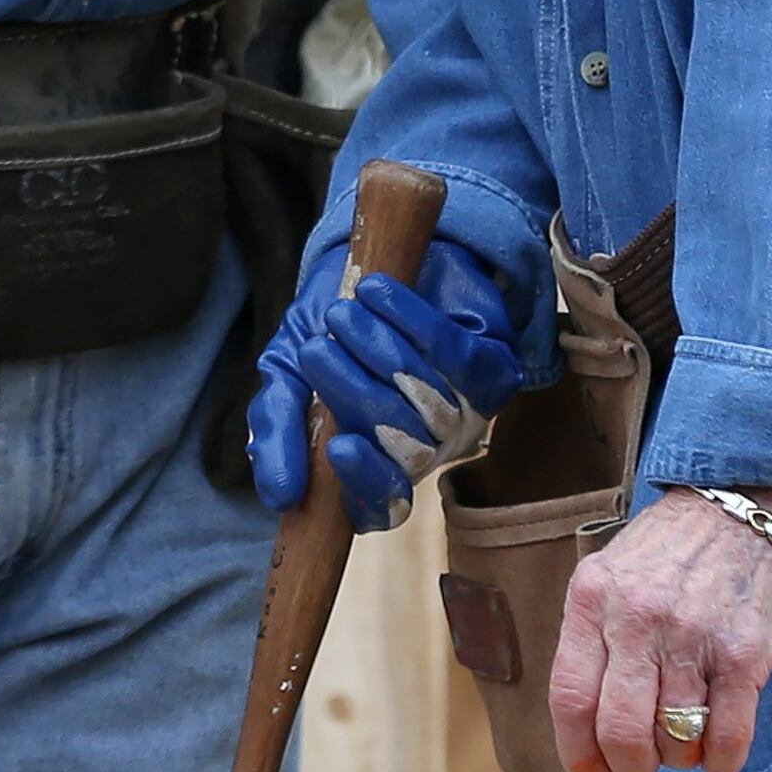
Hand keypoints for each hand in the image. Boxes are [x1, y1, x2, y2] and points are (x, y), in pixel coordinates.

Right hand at [246, 232, 525, 530]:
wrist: (369, 264)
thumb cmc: (326, 333)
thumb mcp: (287, 376)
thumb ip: (278, 429)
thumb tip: (279, 496)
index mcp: (376, 467)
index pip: (382, 507)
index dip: (365, 483)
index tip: (339, 446)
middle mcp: (426, 450)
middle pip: (406, 450)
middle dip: (355, 394)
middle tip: (315, 348)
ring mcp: (466, 414)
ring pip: (432, 403)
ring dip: (380, 352)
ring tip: (341, 313)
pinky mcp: (494, 369)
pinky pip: (458, 357)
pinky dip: (412, 320)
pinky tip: (376, 293)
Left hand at [551, 481, 771, 771]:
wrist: (749, 500)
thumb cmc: (674, 548)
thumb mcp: (613, 573)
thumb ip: (595, 640)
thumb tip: (587, 731)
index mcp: (593, 598)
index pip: (569, 697)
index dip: (577, 750)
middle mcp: (638, 618)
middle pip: (619, 729)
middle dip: (629, 767)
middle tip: (642, 766)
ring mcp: (693, 635)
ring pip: (674, 738)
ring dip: (678, 757)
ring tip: (685, 742)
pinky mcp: (746, 651)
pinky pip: (728, 733)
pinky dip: (722, 760)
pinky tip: (719, 758)